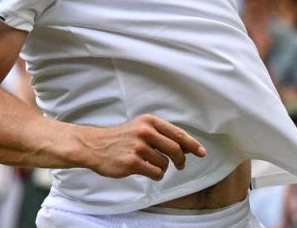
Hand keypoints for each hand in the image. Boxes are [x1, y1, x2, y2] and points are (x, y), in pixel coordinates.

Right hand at [78, 114, 205, 179]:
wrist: (94, 145)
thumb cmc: (121, 138)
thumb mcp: (141, 127)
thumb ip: (161, 135)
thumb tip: (186, 147)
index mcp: (150, 121)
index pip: (178, 133)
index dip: (192, 144)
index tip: (201, 152)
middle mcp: (145, 132)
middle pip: (175, 149)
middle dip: (181, 159)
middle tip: (181, 165)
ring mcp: (138, 147)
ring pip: (165, 163)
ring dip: (163, 168)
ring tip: (154, 166)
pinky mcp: (132, 162)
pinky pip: (155, 173)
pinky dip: (156, 175)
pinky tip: (148, 171)